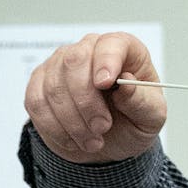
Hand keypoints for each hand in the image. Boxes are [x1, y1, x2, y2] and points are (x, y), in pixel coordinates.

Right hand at [24, 32, 166, 163]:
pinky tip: (73, 141)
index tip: (105, 83)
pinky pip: (37, 102)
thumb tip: (128, 82)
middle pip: (74, 61)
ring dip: (73, 122)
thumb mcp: (151, 117)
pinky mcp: (39, 83)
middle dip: (86, 101)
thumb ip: (142, 101)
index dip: (107, 60)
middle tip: (102, 128)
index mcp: (125, 51)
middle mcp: (89, 50)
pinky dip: (54, 127)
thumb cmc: (134, 122)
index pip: (111, 43)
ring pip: (54, 86)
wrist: (110, 143)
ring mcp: (60, 64)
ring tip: (93, 142)